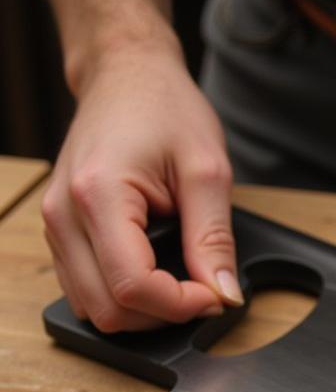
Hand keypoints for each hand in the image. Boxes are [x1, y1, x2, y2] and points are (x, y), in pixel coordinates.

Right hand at [42, 43, 238, 331]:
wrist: (127, 77)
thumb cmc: (165, 110)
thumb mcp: (208, 171)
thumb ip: (214, 239)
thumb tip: (224, 294)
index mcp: (99, 196)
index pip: (133, 287)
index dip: (181, 305)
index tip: (215, 295)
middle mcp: (64, 215)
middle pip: (108, 310)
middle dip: (163, 314)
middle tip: (204, 290)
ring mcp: (56, 226)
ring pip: (93, 308)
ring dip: (143, 311)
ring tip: (182, 280)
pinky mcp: (61, 232)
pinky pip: (86, 289)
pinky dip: (124, 297)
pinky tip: (157, 274)